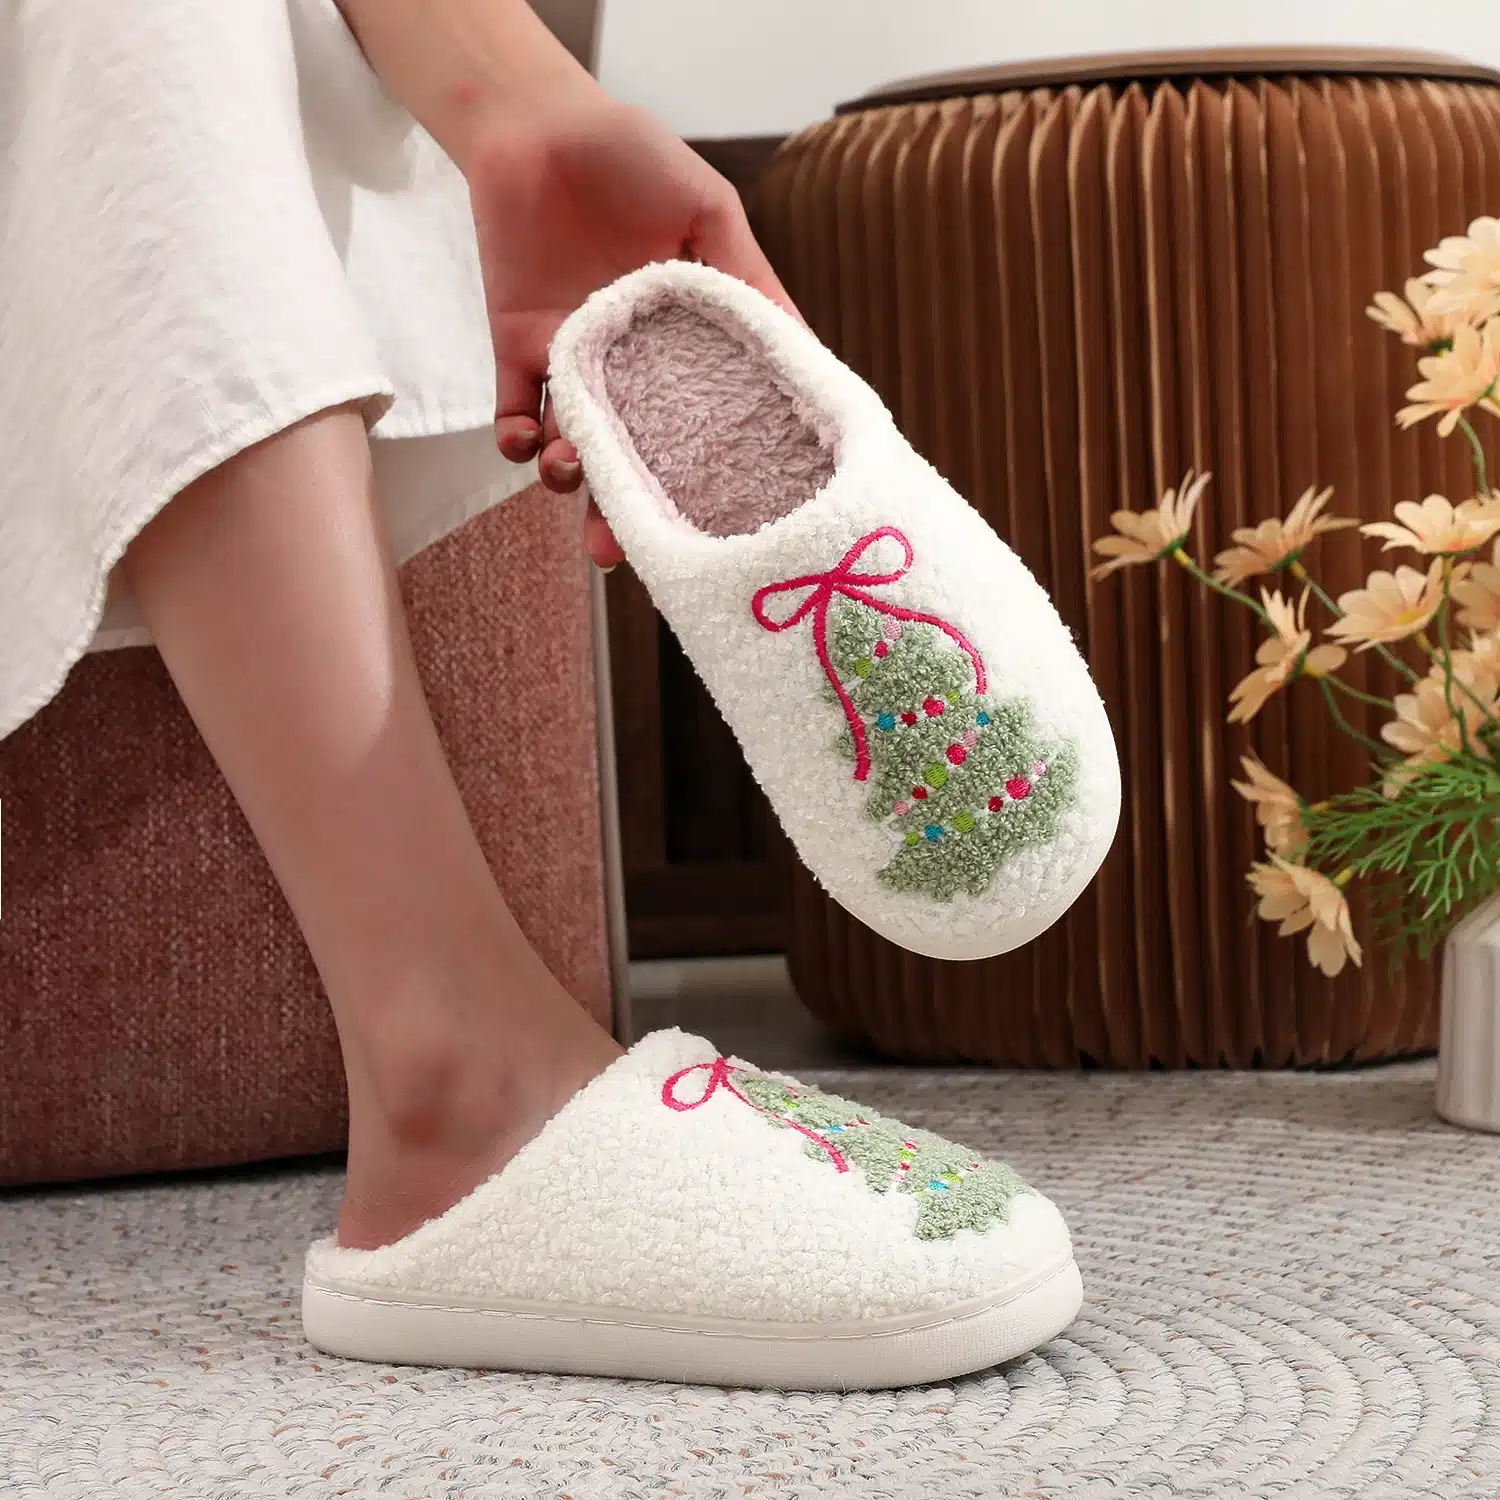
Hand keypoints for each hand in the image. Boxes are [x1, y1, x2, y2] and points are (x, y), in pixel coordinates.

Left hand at [467, 94, 799, 567]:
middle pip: (637, 457)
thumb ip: (748, 283)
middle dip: (629, 511)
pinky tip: (526, 442)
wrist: (540, 118)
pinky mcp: (518, 349)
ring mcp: (576, 364)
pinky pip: (513, 411)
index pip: (705, 426)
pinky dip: (515, 437)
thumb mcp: (709, 214)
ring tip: (571, 476)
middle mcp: (635, 369)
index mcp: (686, 346)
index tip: (721, 525)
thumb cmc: (634, 156)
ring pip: (576, 446)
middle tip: (624, 551)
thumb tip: (807, 352)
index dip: (709, 478)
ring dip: (572, 477)